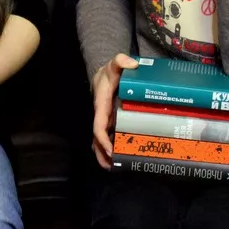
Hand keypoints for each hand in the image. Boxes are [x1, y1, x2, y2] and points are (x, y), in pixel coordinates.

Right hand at [91, 53, 138, 169]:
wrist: (104, 74)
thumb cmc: (110, 72)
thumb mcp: (114, 63)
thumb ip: (121, 60)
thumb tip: (132, 63)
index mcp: (101, 105)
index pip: (98, 125)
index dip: (102, 139)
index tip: (110, 149)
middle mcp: (101, 116)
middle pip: (96, 139)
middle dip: (102, 154)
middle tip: (112, 166)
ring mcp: (105, 120)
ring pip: (100, 141)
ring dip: (104, 155)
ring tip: (115, 168)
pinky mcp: (110, 122)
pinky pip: (108, 137)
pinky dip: (111, 149)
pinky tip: (121, 158)